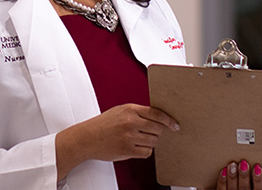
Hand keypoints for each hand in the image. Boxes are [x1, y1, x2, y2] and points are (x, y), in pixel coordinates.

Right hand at [55, 104, 177, 178]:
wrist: (86, 138)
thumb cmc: (102, 125)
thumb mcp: (120, 111)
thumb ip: (137, 112)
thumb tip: (157, 118)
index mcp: (130, 109)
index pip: (157, 113)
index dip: (169, 120)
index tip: (174, 124)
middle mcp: (130, 122)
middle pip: (158, 128)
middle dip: (157, 132)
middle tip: (150, 133)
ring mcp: (129, 136)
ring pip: (154, 141)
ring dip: (150, 142)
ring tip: (139, 140)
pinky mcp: (127, 150)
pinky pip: (147, 152)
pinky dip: (144, 151)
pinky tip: (136, 147)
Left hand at [215, 160, 261, 189]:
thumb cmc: (246, 187)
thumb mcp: (253, 187)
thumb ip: (257, 183)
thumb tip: (258, 166)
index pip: (260, 189)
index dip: (259, 179)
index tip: (257, 167)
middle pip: (245, 187)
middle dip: (244, 175)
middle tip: (243, 163)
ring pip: (232, 187)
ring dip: (232, 176)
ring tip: (232, 164)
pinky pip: (221, 189)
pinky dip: (222, 180)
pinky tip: (223, 171)